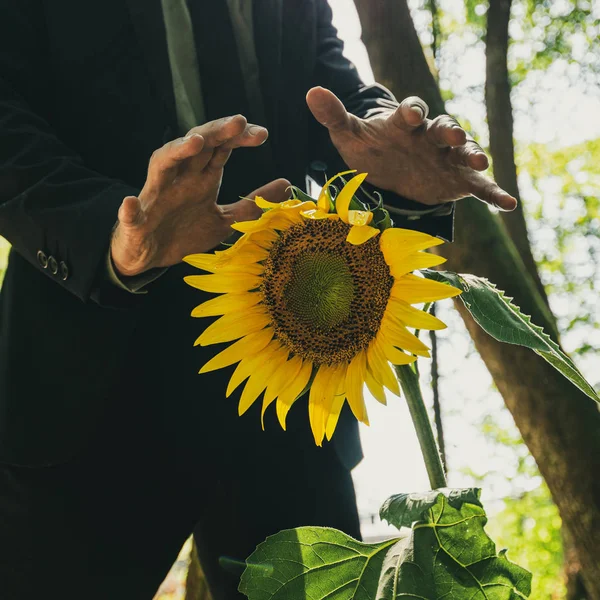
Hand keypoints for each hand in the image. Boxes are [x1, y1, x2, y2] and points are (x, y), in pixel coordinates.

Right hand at [111, 115, 289, 276]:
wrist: (149, 255)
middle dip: (216, 131)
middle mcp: (179, 179)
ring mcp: (156, 196)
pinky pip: (129, 213)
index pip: (221, 148)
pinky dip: (128, 209)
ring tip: (196, 143)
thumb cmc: (184, 231)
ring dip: (177, 152)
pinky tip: (131, 204)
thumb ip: (252, 204)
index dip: (239, 137)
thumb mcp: (225, 220)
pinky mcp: (134, 221)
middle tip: (239, 122)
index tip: (262, 134)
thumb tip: (287, 184)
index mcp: (201, 178)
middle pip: (196, 146)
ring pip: (163, 165)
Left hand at [306, 87, 516, 210]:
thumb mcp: (350, 136)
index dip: (412, 112)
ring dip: (474, 154)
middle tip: (453, 135)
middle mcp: (431, 138)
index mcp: (405, 124)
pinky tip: (509, 204)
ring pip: (465, 152)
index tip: (411, 115)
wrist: (388, 170)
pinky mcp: (458, 181)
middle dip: (450, 130)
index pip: (412, 111)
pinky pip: (478, 186)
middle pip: (445, 128)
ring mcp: (447, 159)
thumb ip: (334, 116)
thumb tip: (311, 91)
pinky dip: (494, 194)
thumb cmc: (370, 150)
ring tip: (480, 162)